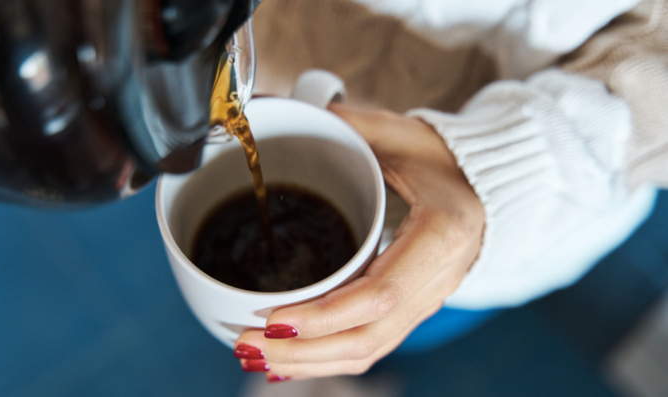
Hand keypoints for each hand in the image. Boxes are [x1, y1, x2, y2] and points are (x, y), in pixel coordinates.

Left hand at [234, 103, 484, 381]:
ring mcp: (427, 301)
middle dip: (302, 352)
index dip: (324, 315)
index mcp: (441, 235)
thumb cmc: (447, 158)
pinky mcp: (413, 309)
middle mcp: (438, 280)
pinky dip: (327, 360)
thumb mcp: (402, 134)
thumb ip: (350, 125)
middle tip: (246, 344)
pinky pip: (371, 346)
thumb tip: (287, 109)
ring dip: (308, 364)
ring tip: (256, 357)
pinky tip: (290, 361)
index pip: (380, 294)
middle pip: (367, 338)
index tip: (272, 319)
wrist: (489, 185)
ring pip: (367, 351)